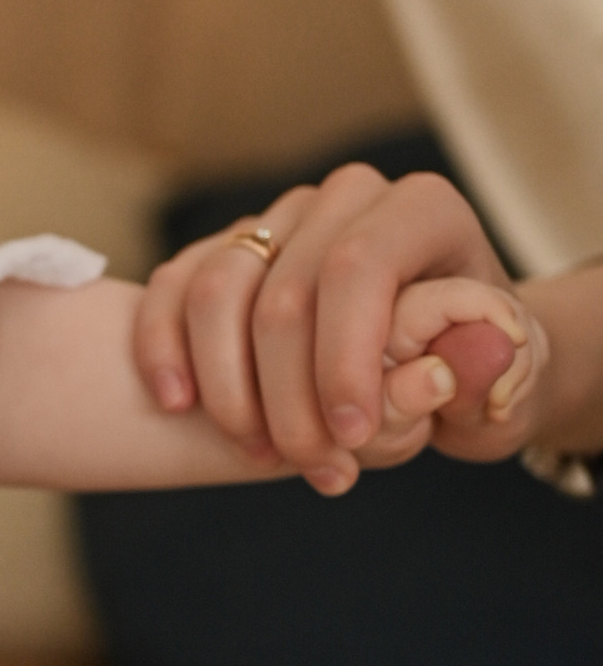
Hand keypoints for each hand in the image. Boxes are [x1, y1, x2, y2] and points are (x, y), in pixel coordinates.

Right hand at [134, 162, 544, 487]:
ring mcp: (281, 219)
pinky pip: (174, 287)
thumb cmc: (468, 375)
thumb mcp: (499, 386)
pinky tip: (180, 405)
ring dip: (229, 388)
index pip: (359, 266)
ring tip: (262, 453)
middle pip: (285, 292)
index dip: (345, 357)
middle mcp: (348, 199)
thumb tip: (435, 372)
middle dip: (289, 397)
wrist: (436, 362)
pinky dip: (165, 348)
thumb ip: (473, 378)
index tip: (352, 436)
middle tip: (314, 466)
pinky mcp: (226, 250)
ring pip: (218, 289)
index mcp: (423, 211)